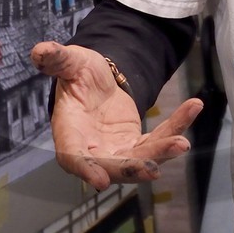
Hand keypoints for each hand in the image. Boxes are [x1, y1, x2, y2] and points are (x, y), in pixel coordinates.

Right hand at [31, 40, 202, 189]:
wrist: (97, 81)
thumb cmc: (78, 74)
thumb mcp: (70, 62)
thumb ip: (57, 59)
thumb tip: (39, 51)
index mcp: (69, 132)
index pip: (73, 157)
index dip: (85, 170)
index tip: (101, 181)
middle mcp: (92, 149)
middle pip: (112, 167)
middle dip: (132, 169)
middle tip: (153, 170)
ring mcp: (116, 151)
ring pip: (140, 159)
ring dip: (160, 154)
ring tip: (182, 143)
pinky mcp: (136, 146)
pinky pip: (159, 140)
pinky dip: (177, 126)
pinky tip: (194, 106)